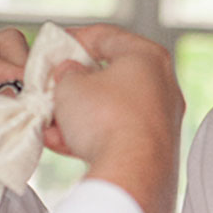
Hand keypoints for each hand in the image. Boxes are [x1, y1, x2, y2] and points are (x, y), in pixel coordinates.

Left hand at [0, 29, 27, 212]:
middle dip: (27, 82)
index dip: (21, 75)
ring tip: (32, 131)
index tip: (41, 99)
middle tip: (39, 110)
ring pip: (14, 87)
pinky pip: (12, 116)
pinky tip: (22, 143)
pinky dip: (22, 128)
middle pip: (6, 59)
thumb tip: (24, 104)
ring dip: (26, 107)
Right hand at [44, 25, 184, 212]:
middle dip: (74, 85)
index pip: (107, 36)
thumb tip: (69, 74)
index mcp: (148, 57)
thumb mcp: (70, 85)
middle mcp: (163, 85)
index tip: (54, 46)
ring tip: (49, 123)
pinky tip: (62, 144)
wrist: (133, 175)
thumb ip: (65, 73)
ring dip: (77, 116)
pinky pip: (117, 135)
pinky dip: (91, 137)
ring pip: (110, 110)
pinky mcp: (156, 148)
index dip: (74, 38)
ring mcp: (162, 119)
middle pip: (109, 76)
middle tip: (51, 88)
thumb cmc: (106, 120)